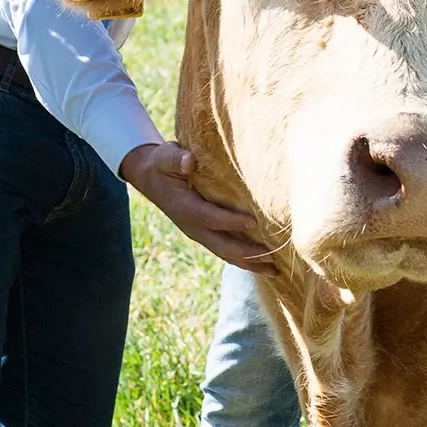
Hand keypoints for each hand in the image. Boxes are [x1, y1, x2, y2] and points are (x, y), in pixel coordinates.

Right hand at [120, 141, 277, 274]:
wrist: (151, 178)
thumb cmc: (163, 164)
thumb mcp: (165, 156)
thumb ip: (177, 159)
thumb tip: (190, 162)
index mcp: (184, 208)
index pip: (211, 217)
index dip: (231, 221)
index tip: (254, 221)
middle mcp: (192, 226)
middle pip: (222, 245)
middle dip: (247, 254)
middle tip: (273, 258)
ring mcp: (199, 233)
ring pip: (226, 253)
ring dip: (250, 263)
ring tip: (275, 271)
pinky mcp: (205, 234)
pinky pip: (225, 251)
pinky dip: (244, 259)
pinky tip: (262, 263)